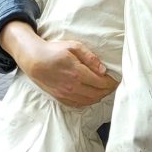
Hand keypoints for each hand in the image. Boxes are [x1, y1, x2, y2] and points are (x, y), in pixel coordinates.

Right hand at [0, 24, 118, 108]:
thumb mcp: (73, 46)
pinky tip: (92, 95)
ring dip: (100, 96)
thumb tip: (103, 69)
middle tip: (113, 85)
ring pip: (90, 101)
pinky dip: (89, 101)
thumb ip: (90, 57)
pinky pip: (80, 105)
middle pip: (98, 94)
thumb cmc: (54, 51)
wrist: (34, 61)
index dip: (112, 82)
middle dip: (108, 90)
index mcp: (77, 73)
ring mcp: (66, 94)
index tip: (116, 79)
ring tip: (104, 89)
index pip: (101, 82)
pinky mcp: (61, 99)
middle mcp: (73, 86)